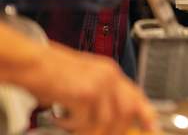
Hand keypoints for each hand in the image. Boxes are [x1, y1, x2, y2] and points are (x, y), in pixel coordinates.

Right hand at [32, 44, 155, 134]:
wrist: (33, 63)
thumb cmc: (51, 70)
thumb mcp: (85, 77)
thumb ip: (101, 94)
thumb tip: (111, 116)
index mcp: (111, 71)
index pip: (136, 95)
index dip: (146, 115)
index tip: (151, 129)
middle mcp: (109, 76)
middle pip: (126, 111)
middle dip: (116, 129)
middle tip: (102, 134)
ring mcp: (99, 85)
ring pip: (108, 121)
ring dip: (91, 130)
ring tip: (74, 127)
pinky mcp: (86, 95)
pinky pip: (87, 122)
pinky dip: (73, 126)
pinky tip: (61, 119)